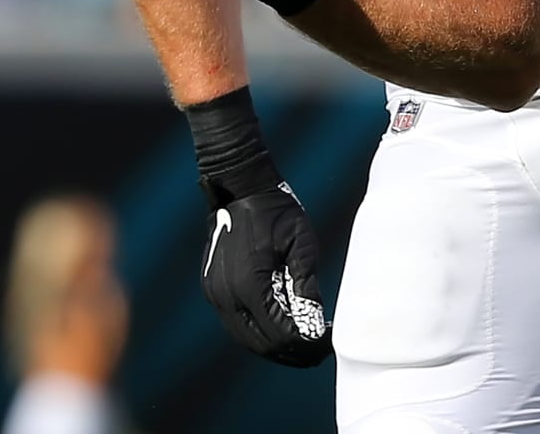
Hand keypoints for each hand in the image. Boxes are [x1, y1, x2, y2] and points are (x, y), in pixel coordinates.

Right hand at [200, 182, 331, 366]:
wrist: (241, 187)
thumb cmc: (277, 212)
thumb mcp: (302, 246)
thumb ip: (307, 287)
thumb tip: (314, 325)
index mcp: (250, 285)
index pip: (280, 335)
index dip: (306, 346)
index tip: (327, 343)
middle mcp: (226, 294)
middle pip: (261, 344)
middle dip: (292, 353)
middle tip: (318, 350)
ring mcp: (215, 292)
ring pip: (246, 338)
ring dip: (274, 346)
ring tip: (302, 345)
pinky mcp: (212, 287)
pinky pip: (235, 322)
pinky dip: (258, 332)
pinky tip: (279, 328)